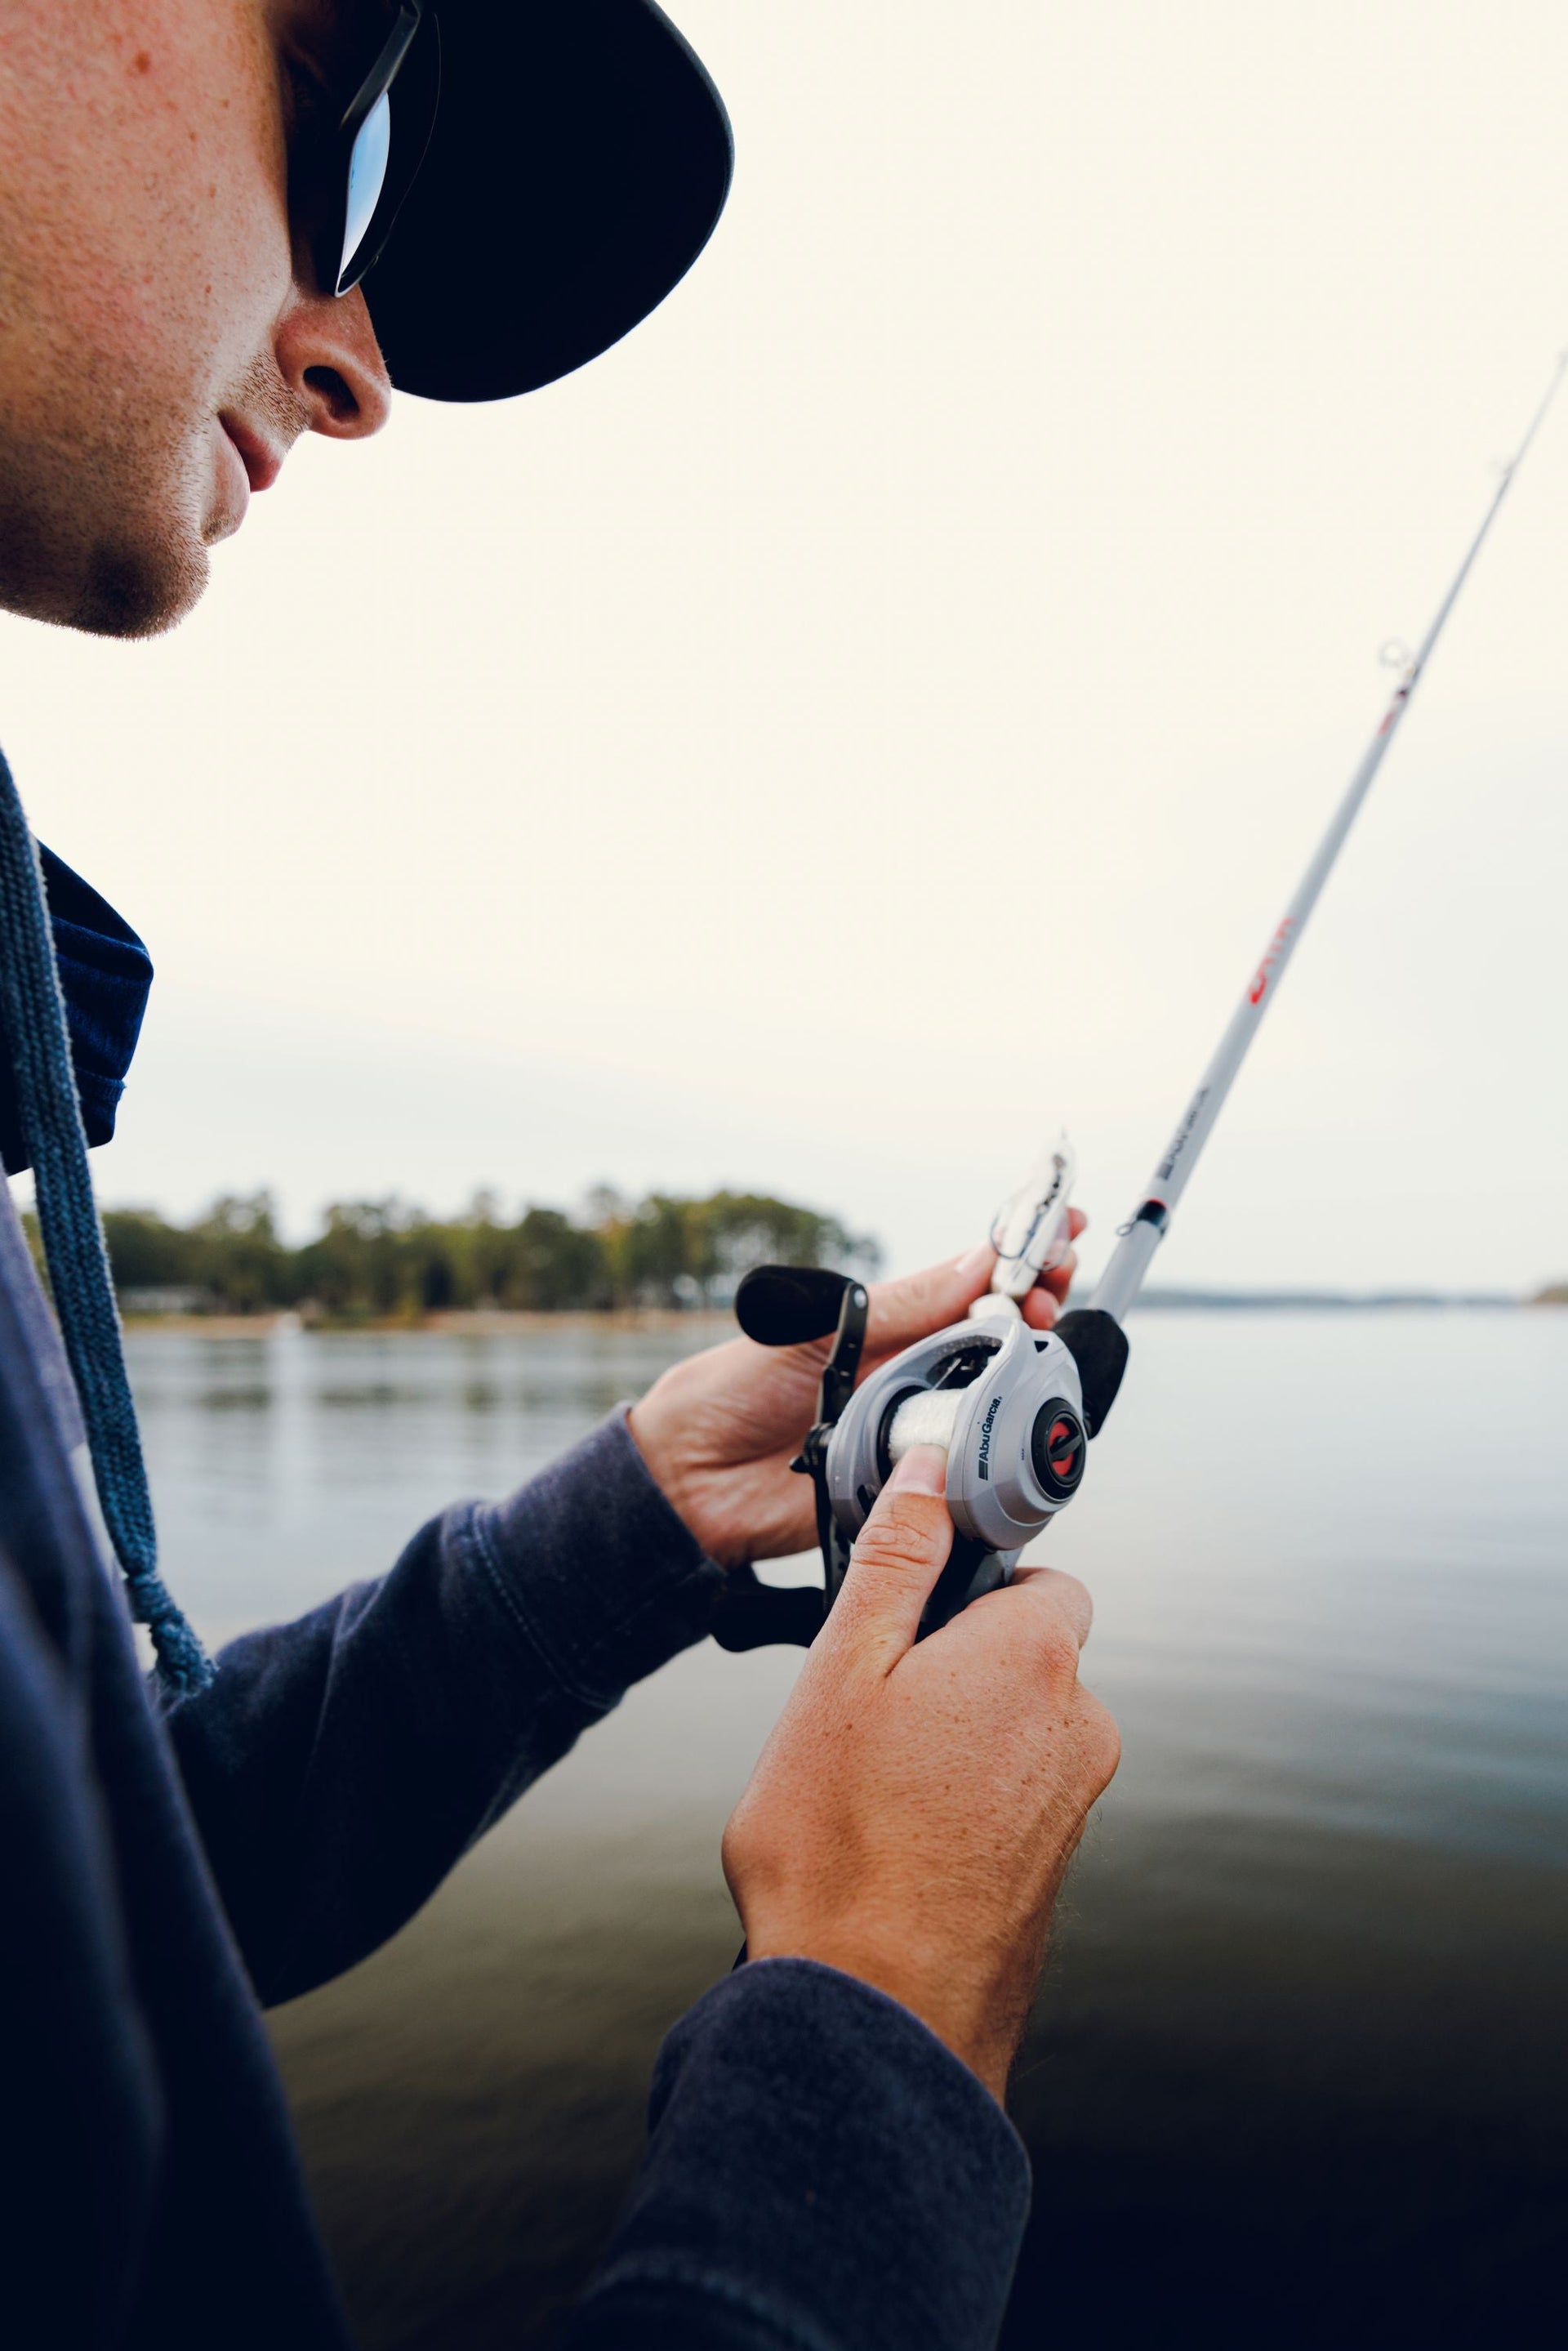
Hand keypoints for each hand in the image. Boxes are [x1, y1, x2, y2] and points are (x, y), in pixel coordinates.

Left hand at [628, 1213, 1085, 1567]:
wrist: (689, 1485)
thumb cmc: (732, 1393)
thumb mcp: (815, 1332)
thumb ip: (901, 1307)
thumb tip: (979, 1262)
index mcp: (886, 1325)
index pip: (969, 1280)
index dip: (1017, 1252)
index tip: (1059, 1225)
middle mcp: (911, 1372)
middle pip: (1000, 1332)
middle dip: (1039, 1297)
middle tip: (1054, 1281)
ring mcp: (919, 1426)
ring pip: (998, 1393)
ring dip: (1031, 1358)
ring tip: (1039, 1327)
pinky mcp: (916, 1485)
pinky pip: (973, 1464)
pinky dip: (1006, 1441)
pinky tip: (1028, 1412)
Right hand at [722, 1445, 1118, 2099]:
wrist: (873, 2023)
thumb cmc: (843, 1855)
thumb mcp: (841, 1673)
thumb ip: (894, 1558)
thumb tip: (928, 1472)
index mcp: (1033, 1659)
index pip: (1036, 1575)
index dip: (964, 1585)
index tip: (901, 1618)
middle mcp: (1077, 1728)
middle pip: (1022, 1652)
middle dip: (951, 1663)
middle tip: (864, 1711)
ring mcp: (1072, 1806)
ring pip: (1011, 1728)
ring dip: (949, 1736)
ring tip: (867, 1786)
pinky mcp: (1053, 1870)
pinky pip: (1009, 1795)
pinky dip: (958, 1800)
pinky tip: (892, 1837)